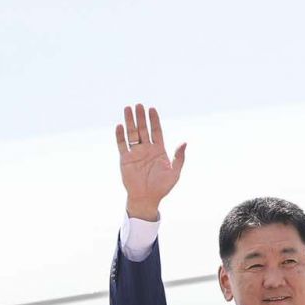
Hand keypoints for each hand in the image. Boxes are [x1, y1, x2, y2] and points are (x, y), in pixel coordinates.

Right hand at [116, 104, 185, 219]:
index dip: (154, 120)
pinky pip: (122, 145)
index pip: (156, 131)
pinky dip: (120, 136)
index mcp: (158, 150)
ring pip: (132, 134)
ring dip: (130, 121)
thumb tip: (184, 142)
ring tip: (128, 108)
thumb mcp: (174, 172)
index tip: (152, 109)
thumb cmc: (162, 187)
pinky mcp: (125, 159)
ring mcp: (135, 153)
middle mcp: (146, 149)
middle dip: (141, 117)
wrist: (147, 198)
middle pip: (143, 129)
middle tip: (139, 105)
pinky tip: (120, 126)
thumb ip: (179, 157)